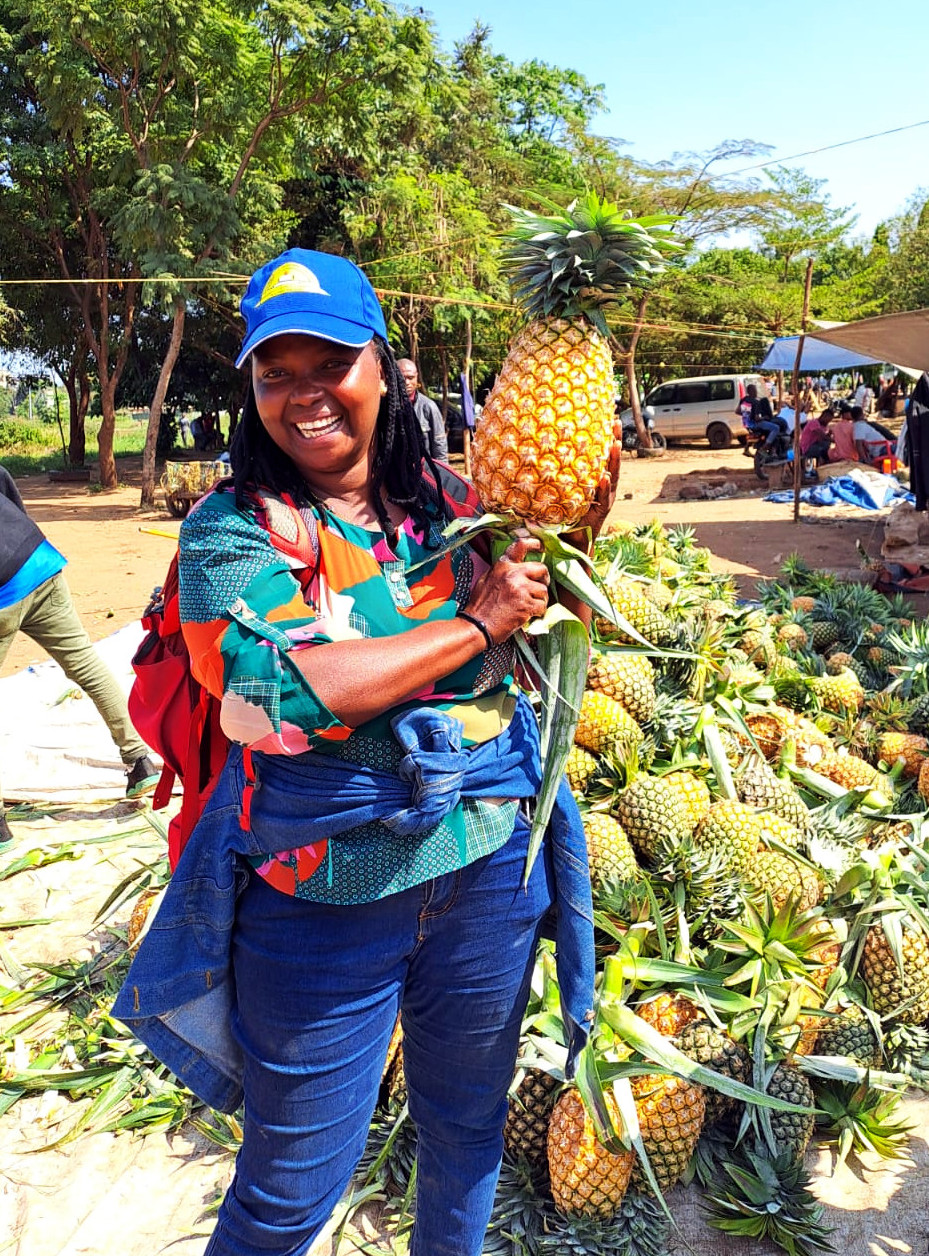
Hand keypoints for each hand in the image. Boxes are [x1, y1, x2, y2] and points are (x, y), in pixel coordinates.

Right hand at [464, 531, 549, 642]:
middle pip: (541, 568)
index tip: (541, 546)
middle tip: (541, 586)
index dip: (534, 544)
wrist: (478, 626)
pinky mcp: (526, 604)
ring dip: (539, 599)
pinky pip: (542, 606)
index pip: (521, 545)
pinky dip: (538, 612)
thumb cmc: (480, 606)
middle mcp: (513, 574)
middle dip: (544, 578)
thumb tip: (515, 567)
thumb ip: (502, 571)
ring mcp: (521, 589)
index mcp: (503, 566)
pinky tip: (528, 615)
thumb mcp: (486, 580)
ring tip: (528, 606)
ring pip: (543, 590)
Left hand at [564, 423, 621, 551]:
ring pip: (612, 476)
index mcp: (593, 479)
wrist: (572, 539)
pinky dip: (604, 488)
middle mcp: (602, 486)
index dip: (604, 437)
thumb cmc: (565, 513)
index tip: (606, 418)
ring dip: (614, 461)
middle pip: (610, 460)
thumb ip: (553, 476)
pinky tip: (604, 478)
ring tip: (614, 444)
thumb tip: (531, 454)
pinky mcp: (601, 511)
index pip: (600, 455)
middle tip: (615, 423)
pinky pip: (603, 498)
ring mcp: (604, 498)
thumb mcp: (560, 490)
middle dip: (614, 441)